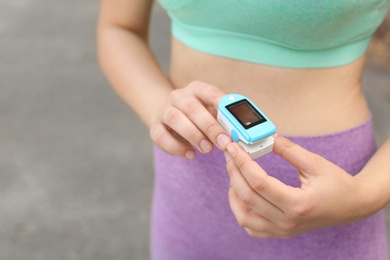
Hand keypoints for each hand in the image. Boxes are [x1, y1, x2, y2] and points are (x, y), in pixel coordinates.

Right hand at [150, 81, 230, 158]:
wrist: (168, 117)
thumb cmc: (197, 116)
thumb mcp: (210, 112)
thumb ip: (223, 119)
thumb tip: (239, 133)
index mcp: (196, 89)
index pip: (210, 93)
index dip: (222, 106)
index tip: (234, 122)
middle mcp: (178, 97)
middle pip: (192, 107)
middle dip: (210, 127)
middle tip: (223, 142)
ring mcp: (164, 111)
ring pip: (175, 119)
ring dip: (193, 135)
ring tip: (207, 149)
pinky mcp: (155, 127)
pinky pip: (162, 136)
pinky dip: (176, 147)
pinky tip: (190, 154)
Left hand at [224, 135, 370, 237]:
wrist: (352, 206)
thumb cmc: (337, 183)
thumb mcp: (315, 163)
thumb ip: (288, 150)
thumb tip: (266, 137)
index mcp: (298, 204)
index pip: (259, 183)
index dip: (242, 162)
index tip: (233, 147)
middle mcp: (287, 221)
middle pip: (247, 198)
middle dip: (233, 172)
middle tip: (230, 155)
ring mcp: (283, 230)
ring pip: (244, 217)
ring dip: (233, 194)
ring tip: (234, 173)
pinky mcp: (280, 232)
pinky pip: (251, 227)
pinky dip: (241, 211)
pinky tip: (242, 193)